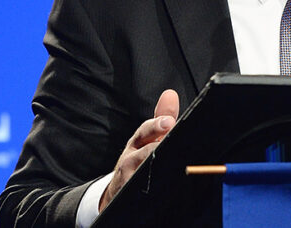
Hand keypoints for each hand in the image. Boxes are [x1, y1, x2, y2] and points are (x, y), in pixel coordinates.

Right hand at [99, 89, 178, 211]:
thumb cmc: (138, 159)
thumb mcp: (147, 138)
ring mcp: (129, 180)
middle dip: (156, 149)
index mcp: (137, 143)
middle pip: (145, 153)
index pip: (145, 132)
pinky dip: (154, 191)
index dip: (157, 127)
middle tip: (171, 140)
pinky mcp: (131, 196)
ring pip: (143, 174)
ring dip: (156, 170)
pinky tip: (167, 188)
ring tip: (173, 166)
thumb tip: (170, 94)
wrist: (117, 190)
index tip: (169, 122)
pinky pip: (143, 194)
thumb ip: (161, 118)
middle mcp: (130, 160)